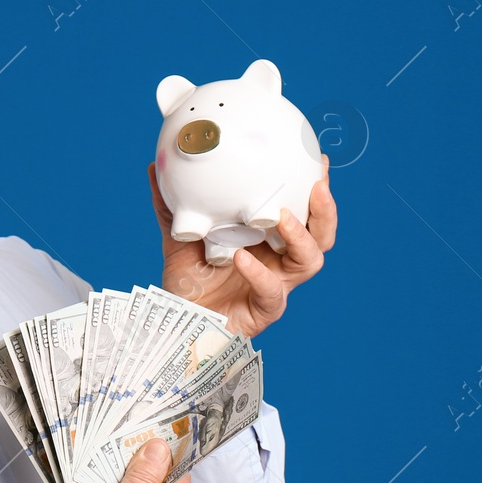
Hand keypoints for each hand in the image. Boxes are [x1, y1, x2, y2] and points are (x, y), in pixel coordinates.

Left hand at [150, 155, 336, 338]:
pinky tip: (242, 257)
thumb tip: (156, 166)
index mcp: (268, 240)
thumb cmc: (188, 281)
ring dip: (301, 236)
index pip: (303, 212)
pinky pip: (270, 292)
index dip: (316, 189)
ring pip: (310, 261)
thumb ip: (170, 206)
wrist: (178, 322)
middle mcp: (279, 261)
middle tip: (317, 185)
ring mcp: (276, 286)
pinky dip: (258, 273)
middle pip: (321, 236)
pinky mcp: (265, 311)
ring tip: (283, 216)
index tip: (318, 160)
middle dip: (325, 210)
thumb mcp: (178, 237)